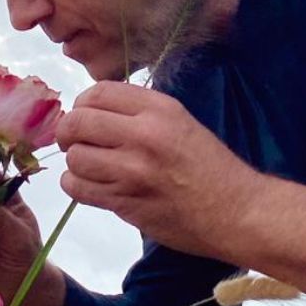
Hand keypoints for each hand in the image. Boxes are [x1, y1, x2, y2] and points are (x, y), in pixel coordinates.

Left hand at [56, 82, 305, 294]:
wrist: (236, 211)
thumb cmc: (211, 168)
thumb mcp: (180, 122)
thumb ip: (138, 113)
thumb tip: (92, 111)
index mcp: (159, 109)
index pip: (97, 93)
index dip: (82, 105)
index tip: (85, 117)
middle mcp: (143, 134)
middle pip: (77, 122)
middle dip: (68, 133)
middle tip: (76, 143)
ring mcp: (132, 170)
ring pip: (74, 157)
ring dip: (75, 162)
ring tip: (90, 168)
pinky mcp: (124, 202)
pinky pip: (77, 187)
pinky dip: (76, 185)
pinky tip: (90, 186)